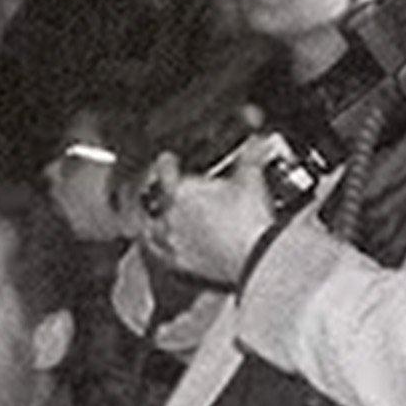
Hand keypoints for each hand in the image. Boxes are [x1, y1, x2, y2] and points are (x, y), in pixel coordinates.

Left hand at [142, 147, 282, 289]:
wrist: (255, 257)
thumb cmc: (249, 219)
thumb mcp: (251, 178)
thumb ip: (251, 155)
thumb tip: (257, 141)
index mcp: (180, 191)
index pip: (164, 169)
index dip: (166, 161)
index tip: (167, 159)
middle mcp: (169, 216)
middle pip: (151, 200)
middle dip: (154, 192)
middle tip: (155, 188)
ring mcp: (172, 241)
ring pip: (148, 229)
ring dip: (148, 221)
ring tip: (150, 219)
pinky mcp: (180, 263)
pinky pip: (159, 255)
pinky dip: (157, 248)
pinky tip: (160, 247)